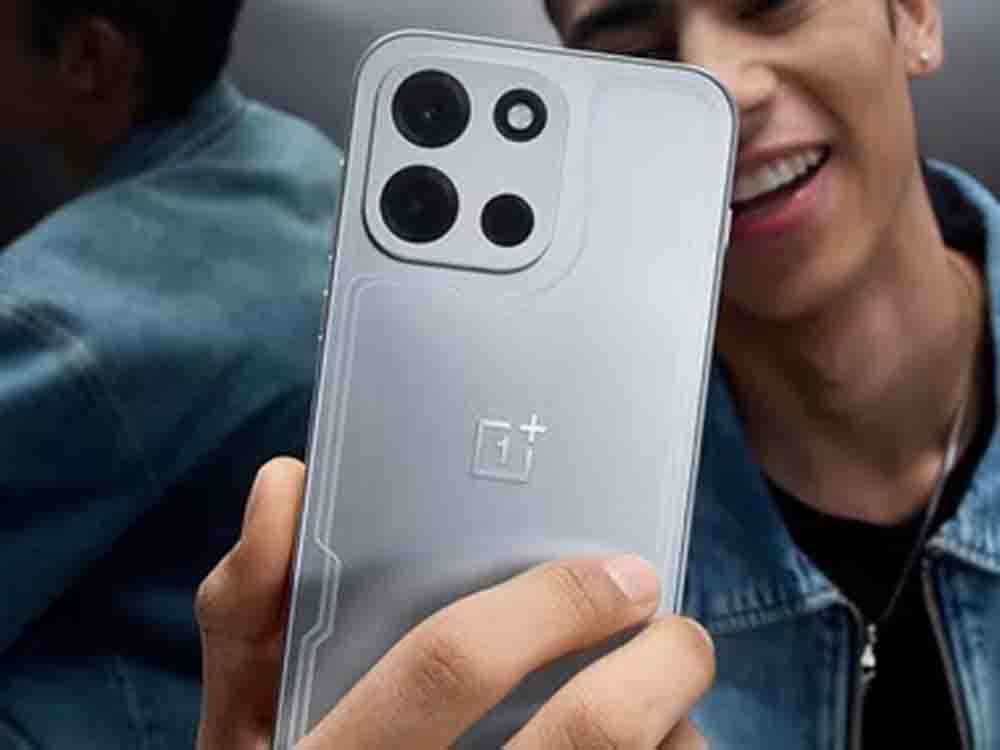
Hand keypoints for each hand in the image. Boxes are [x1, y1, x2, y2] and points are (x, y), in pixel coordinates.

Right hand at [196, 458, 714, 748]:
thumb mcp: (246, 717)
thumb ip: (249, 605)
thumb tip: (283, 482)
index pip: (448, 665)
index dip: (548, 605)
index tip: (619, 571)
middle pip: (585, 737)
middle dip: (659, 665)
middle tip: (676, 629)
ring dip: (677, 727)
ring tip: (670, 688)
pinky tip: (655, 745)